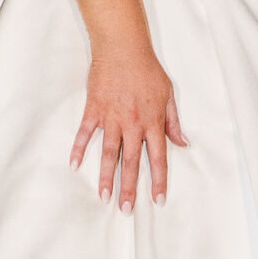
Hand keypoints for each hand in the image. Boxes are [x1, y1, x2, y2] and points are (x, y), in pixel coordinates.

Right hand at [71, 49, 185, 209]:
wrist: (123, 47)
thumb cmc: (148, 69)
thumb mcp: (168, 94)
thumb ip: (174, 122)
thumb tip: (182, 143)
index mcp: (153, 122)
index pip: (158, 158)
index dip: (159, 180)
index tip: (158, 200)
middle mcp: (133, 124)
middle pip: (132, 162)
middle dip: (130, 188)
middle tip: (126, 210)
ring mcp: (111, 118)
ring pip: (109, 153)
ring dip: (107, 177)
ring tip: (104, 198)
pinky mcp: (94, 110)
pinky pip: (85, 133)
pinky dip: (78, 149)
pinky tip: (74, 165)